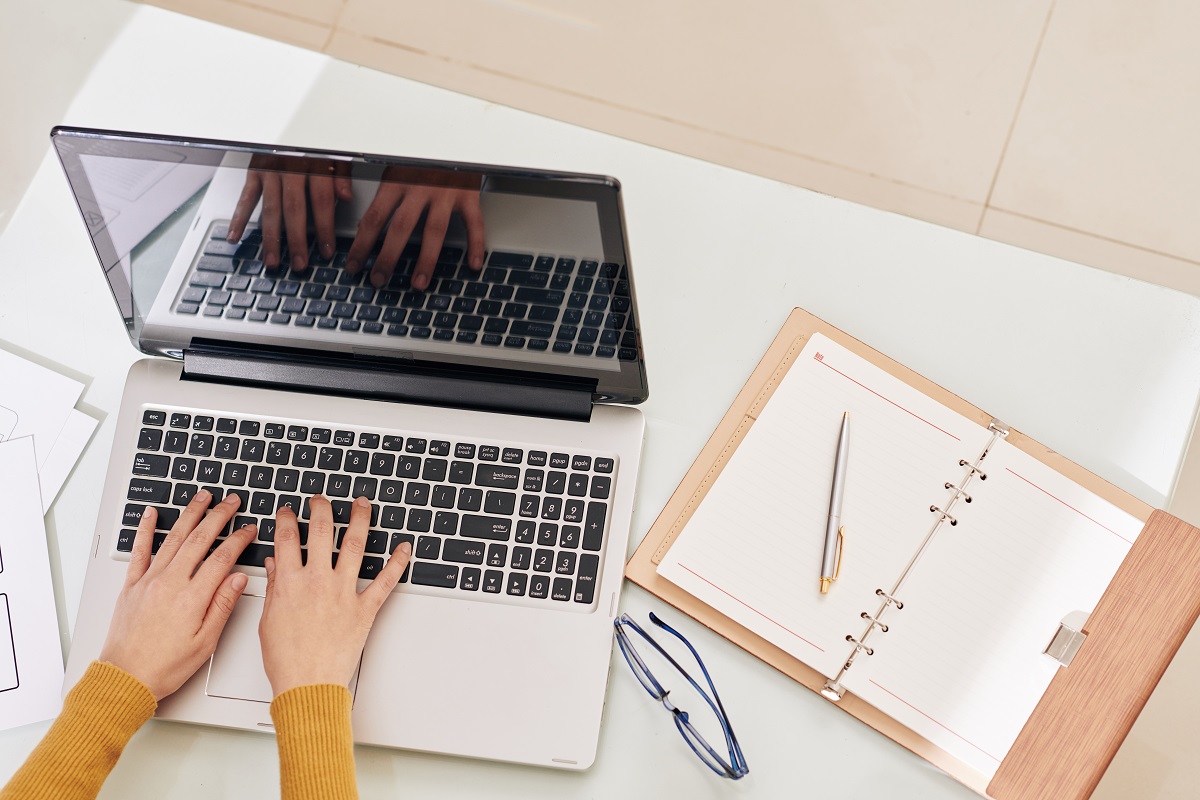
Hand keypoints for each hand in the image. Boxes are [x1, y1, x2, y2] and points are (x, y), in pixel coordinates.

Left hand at [99, 491, 256, 699]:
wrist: (125, 678)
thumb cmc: (165, 666)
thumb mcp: (205, 642)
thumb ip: (222, 607)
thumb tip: (237, 580)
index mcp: (192, 598)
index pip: (222, 558)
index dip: (238, 540)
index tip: (249, 529)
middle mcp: (170, 583)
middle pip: (200, 540)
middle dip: (219, 516)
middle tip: (231, 502)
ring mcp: (149, 581)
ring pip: (174, 538)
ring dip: (190, 514)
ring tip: (202, 497)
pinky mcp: (132, 585)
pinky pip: (140, 550)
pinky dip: (146, 529)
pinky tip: (152, 514)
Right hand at [228, 155, 353, 271]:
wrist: (286, 121)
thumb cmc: (315, 144)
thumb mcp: (336, 155)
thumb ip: (341, 176)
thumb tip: (347, 197)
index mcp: (315, 165)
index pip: (322, 201)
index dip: (325, 227)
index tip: (326, 251)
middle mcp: (290, 169)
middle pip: (294, 209)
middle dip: (297, 240)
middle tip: (299, 264)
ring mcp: (270, 171)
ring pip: (270, 208)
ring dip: (271, 237)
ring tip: (272, 261)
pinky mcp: (253, 172)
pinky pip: (245, 197)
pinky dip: (239, 217)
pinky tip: (235, 236)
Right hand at [259, 496, 411, 695]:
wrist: (308, 685)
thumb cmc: (287, 659)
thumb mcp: (269, 620)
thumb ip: (275, 587)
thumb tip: (274, 563)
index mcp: (290, 583)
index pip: (286, 540)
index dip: (286, 520)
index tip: (288, 511)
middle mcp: (318, 581)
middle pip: (320, 533)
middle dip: (321, 509)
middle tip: (322, 499)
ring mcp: (343, 592)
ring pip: (354, 546)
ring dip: (360, 520)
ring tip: (363, 504)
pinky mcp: (365, 608)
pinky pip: (386, 580)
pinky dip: (398, 562)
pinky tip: (404, 547)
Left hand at [346, 166, 484, 290]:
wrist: (456, 133)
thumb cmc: (422, 153)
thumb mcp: (396, 165)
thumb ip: (382, 193)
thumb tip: (361, 222)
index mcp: (397, 181)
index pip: (374, 218)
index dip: (362, 244)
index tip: (354, 265)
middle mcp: (420, 188)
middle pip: (400, 229)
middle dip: (387, 258)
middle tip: (379, 280)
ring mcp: (446, 193)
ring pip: (434, 232)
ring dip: (425, 261)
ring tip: (417, 284)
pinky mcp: (469, 196)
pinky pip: (474, 224)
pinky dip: (475, 245)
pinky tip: (472, 265)